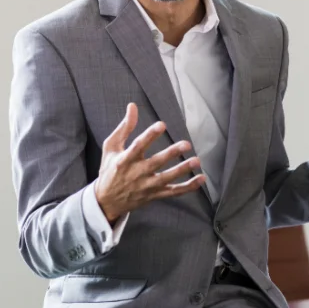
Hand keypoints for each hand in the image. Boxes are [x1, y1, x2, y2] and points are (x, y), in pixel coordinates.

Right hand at [95, 103, 205, 222]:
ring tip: (196, 161)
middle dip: (171, 153)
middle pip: (156, 163)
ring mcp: (147, 186)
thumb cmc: (110, 169)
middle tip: (187, 144)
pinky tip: (201, 179)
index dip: (150, 135)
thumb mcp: (111, 147)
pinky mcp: (154, 195)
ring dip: (182, 170)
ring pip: (167, 178)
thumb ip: (124, 127)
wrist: (107, 201)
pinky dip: (188, 187)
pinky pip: (173, 192)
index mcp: (124, 160)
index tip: (162, 125)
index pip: (138, 146)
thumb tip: (133, 106)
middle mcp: (136, 173)